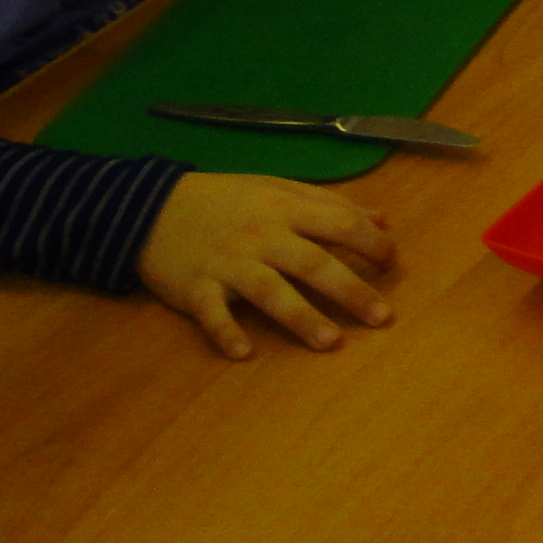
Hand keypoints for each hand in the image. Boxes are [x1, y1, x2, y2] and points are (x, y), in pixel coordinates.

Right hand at [139, 173, 396, 359]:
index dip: (370, 242)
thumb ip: (330, 205)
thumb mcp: (279, 189)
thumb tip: (382, 221)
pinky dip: (226, 333)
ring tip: (331, 342)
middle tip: (383, 317)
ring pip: (269, 291)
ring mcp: (227, 263)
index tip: (391, 263)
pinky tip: (245, 353)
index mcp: (285, 208)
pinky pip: (212, 313)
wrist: (151, 207)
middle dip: (350, 290)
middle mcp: (261, 235)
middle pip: (312, 263)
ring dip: (301, 318)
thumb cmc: (227, 200)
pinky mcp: (195, 287)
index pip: (338, 223)